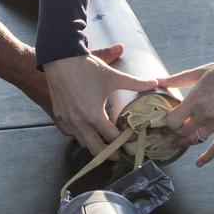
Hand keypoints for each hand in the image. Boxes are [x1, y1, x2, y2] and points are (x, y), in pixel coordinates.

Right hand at [44, 43, 159, 153]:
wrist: (60, 58)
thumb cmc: (86, 67)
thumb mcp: (113, 76)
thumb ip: (134, 82)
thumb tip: (155, 82)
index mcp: (94, 115)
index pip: (112, 137)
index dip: (123, 142)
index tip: (131, 143)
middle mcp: (79, 122)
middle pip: (95, 149)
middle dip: (108, 154)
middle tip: (118, 155)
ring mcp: (67, 120)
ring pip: (82, 142)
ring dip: (93, 145)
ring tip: (103, 143)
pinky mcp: (59, 115)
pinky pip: (71, 133)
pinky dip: (80, 135)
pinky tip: (86, 129)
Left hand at [163, 60, 213, 165]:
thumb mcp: (199, 72)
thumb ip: (177, 79)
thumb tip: (158, 81)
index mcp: (195, 100)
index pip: (173, 121)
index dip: (168, 122)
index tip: (166, 119)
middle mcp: (204, 115)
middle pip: (182, 132)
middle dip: (174, 133)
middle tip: (169, 132)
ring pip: (195, 140)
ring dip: (184, 143)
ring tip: (177, 143)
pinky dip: (207, 157)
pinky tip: (198, 163)